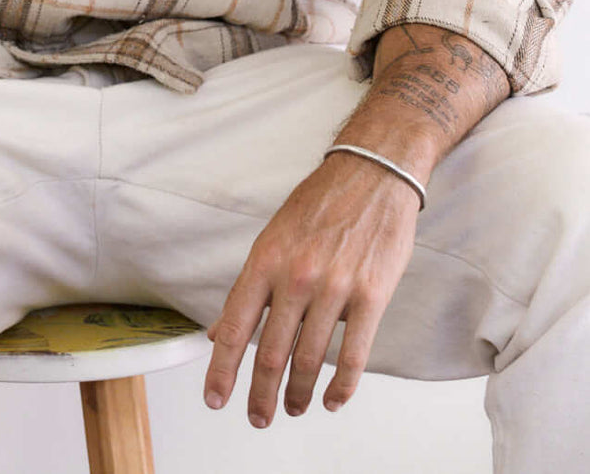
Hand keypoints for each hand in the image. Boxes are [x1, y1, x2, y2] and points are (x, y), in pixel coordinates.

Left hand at [202, 153, 419, 426]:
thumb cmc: (322, 202)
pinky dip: (341, 387)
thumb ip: (250, 287)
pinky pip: (354, 356)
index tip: (216, 398)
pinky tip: (332, 399)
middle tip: (258, 416)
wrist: (373, 172)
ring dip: (299, 393)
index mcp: (266, 259)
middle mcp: (296, 276)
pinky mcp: (371, 295)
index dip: (223, 369)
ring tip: (295, 407)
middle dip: (261, 394)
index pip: (236, 326)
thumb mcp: (274, 236)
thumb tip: (222, 330)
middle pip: (272, 353)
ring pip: (310, 359)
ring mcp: (335, 287)